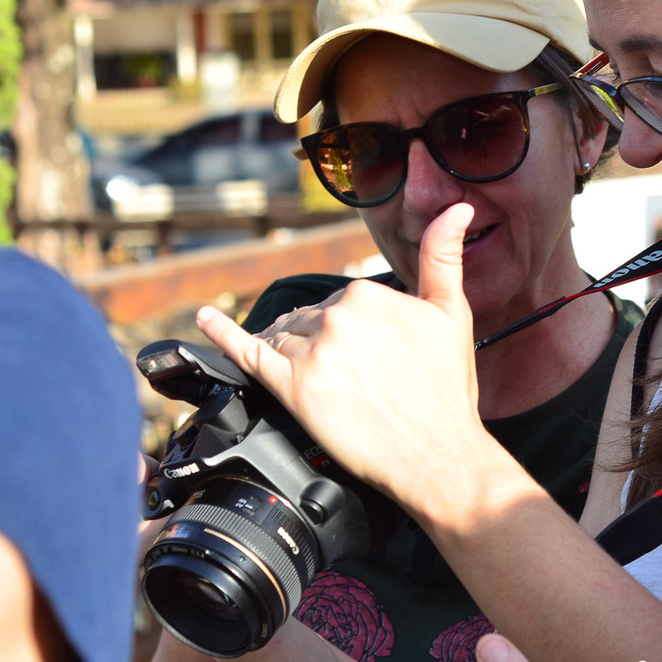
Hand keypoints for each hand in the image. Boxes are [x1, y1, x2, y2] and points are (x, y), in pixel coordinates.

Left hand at [194, 203, 481, 508]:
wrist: (438, 452)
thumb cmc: (446, 389)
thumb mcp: (451, 312)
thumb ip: (444, 255)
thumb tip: (456, 208)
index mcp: (368, 293)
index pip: (341, 299)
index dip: (353, 328)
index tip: (368, 352)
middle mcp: (336, 317)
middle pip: (310, 319)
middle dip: (324, 341)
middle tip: (351, 376)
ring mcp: (312, 354)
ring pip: (285, 338)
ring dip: (290, 349)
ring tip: (311, 373)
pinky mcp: (293, 390)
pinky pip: (247, 354)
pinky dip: (221, 332)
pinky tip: (205, 318)